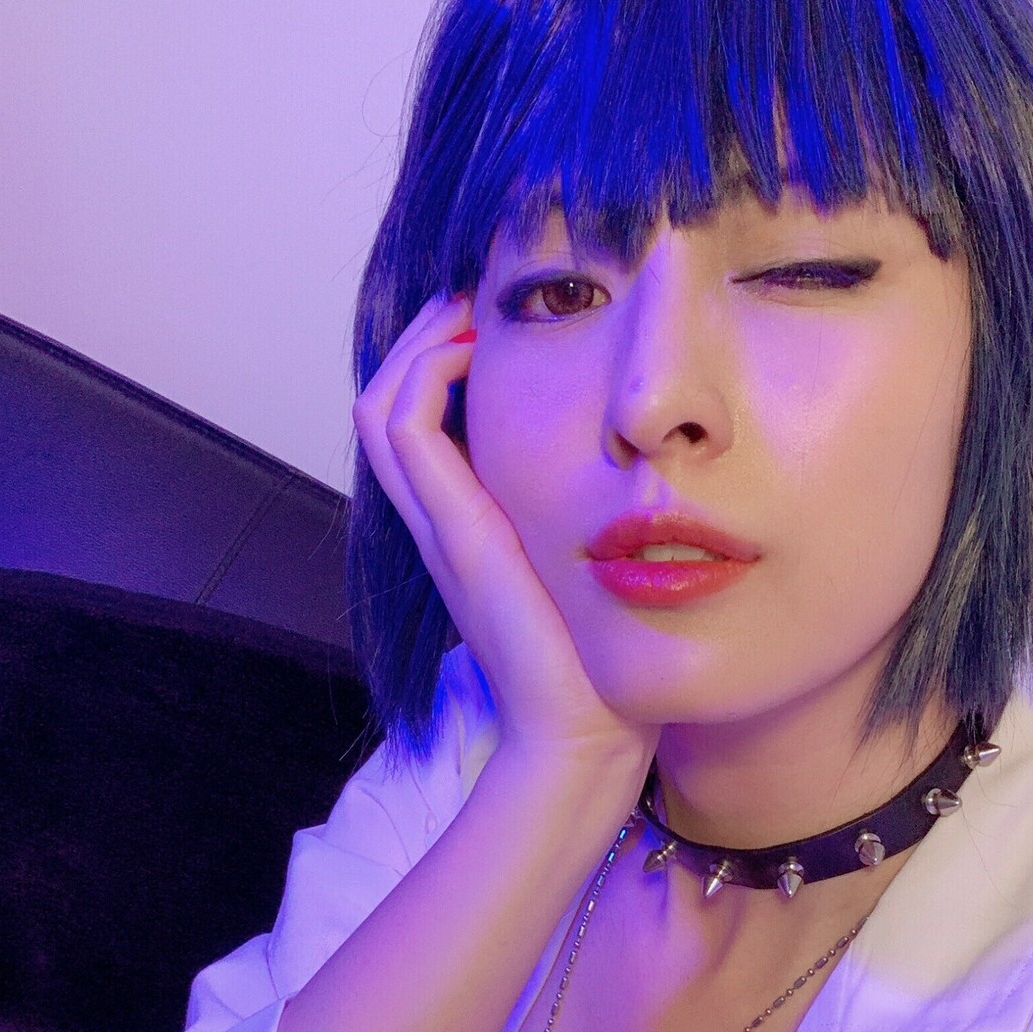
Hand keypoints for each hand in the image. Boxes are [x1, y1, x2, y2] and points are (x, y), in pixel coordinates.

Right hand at [352, 290, 660, 782]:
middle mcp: (441, 523)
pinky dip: (429, 371)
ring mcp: (438, 527)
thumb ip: (598, 530)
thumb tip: (650, 484)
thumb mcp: (599, 575)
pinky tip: (483, 351)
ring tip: (475, 310)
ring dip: (422, 341)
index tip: (502, 321)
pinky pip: (404, 426)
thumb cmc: (605, 666)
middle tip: (481, 297)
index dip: (444, 359)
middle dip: (428, 334)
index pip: (421, 423)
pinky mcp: (453, 532)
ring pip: (382, 402)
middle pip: (387, 400)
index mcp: (468, 529)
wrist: (586, 734)